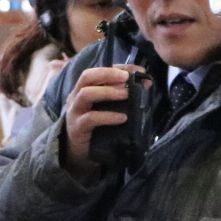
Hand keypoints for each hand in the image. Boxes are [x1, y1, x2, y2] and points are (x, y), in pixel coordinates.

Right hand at [60, 64, 145, 178]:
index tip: (139, 70)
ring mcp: (75, 112)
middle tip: (127, 78)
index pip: (99, 70)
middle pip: (87, 76)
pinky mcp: (77, 128)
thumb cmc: (96, 126)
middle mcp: (76, 96)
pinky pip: (91, 118)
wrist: (79, 152)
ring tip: (126, 94)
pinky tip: (122, 118)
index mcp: (84, 88)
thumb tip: (145, 83)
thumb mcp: (107, 107)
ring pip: (86, 94)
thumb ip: (121, 95)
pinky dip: (108, 116)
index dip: (119, 68)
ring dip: (108, 91)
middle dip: (108, 74)